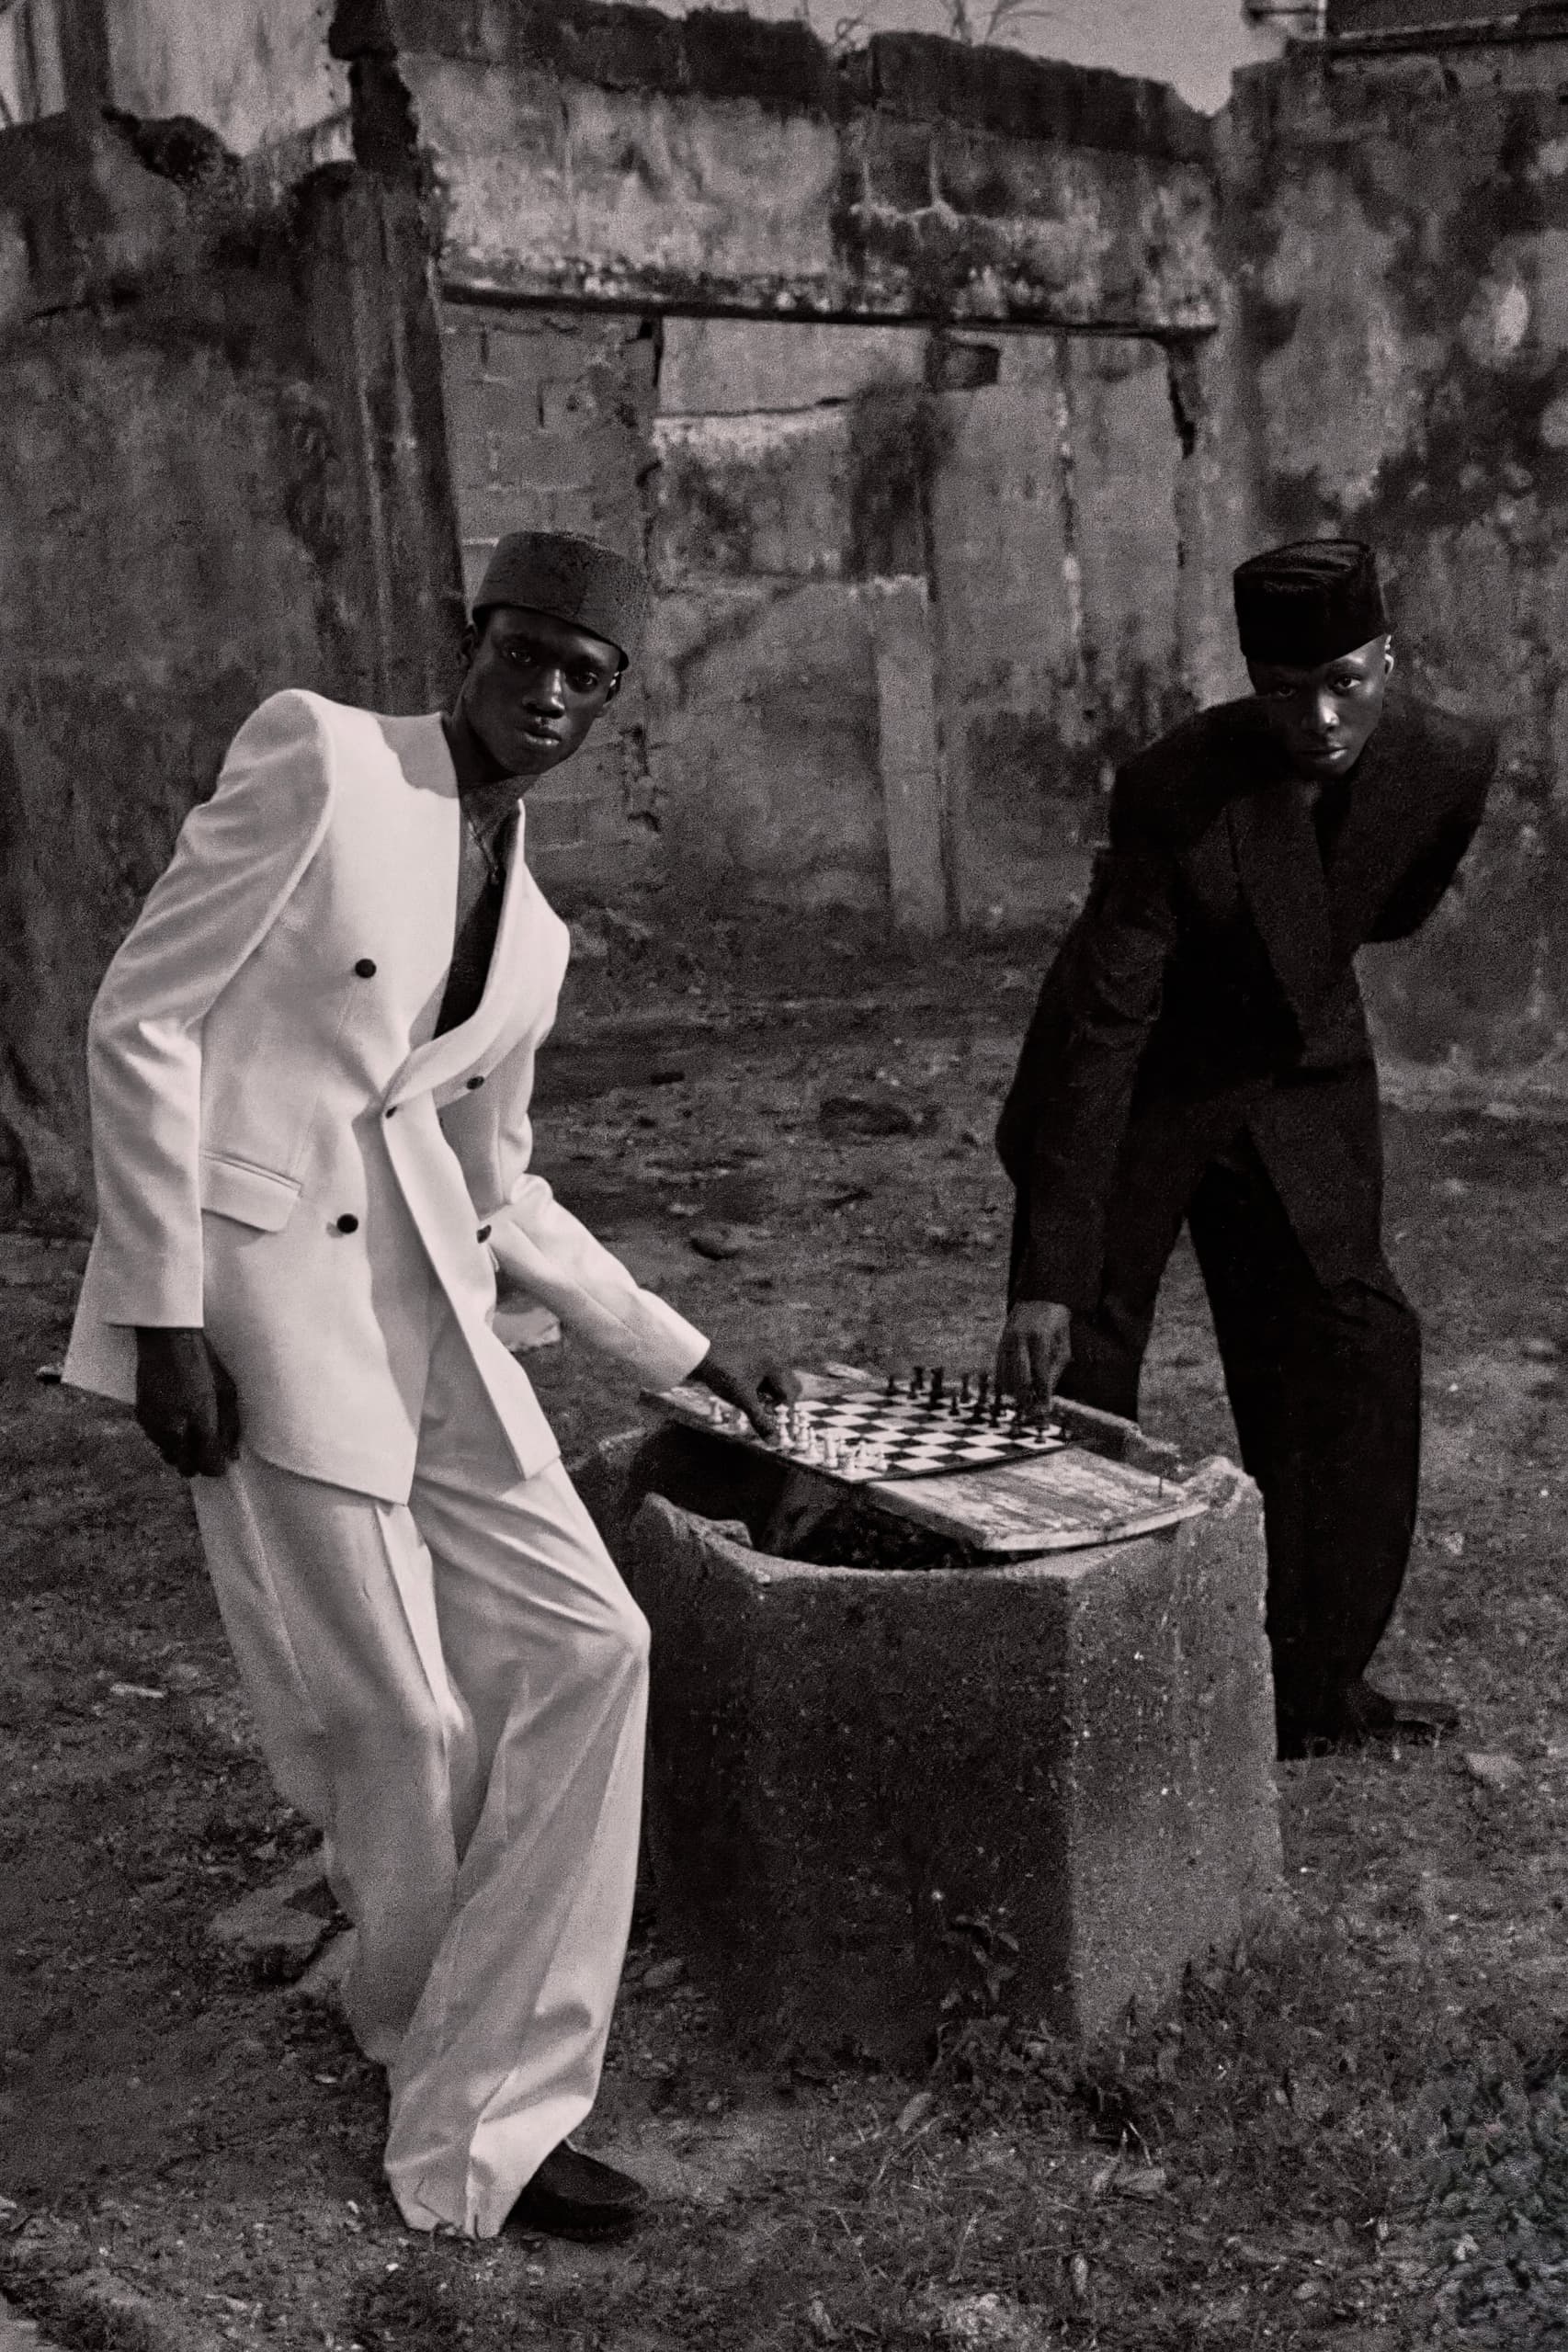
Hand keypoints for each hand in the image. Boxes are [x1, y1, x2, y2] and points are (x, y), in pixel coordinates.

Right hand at [134, 1328, 242, 1478]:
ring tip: (189, 1422)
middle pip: (186, 1469)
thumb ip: (230, 1428)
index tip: (221, 1459)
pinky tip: (174, 1412)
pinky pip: (156, 1440)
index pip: (208, 1467)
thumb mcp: (226, 1392)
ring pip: (169, 1455)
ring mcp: (154, 1425)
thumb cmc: (203, 1362)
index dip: (216, 1466)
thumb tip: (232, 1456)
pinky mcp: (141, 1417)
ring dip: (181, 1448)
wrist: (167, 1339)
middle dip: (198, 1461)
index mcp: (200, 1422)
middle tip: (206, 1443)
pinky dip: (166, 1434)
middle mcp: (173, 1429)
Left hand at [690, 1347, 799, 1435]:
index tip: (774, 1421)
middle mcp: (773, 1358)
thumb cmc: (724, 1377)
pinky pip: (768, 1377)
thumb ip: (760, 1421)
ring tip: (759, 1405)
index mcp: (775, 1365)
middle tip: (768, 1412)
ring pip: (779, 1382)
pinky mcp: (755, 1360)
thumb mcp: (744, 1401)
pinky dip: (765, 1390)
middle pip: (790, 1385)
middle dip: (782, 1402)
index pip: (790, 1393)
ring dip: (773, 1396)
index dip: (784, 1411)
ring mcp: (764, 1357)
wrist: (700, 1358)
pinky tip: (753, 1396)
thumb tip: (774, 1442)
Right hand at [995, 1300, 1072, 1408]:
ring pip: (1007, 1373)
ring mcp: (1008, 1339)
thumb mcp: (1062, 1345)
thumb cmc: (1056, 1325)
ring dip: (1014, 1391)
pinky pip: (999, 1366)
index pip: (1041, 1374)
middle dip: (1026, 1396)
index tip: (1046, 1408)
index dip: (1043, 1394)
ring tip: (1022, 1402)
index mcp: (1040, 1339)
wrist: (1040, 1297)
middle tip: (1030, 1410)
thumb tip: (1046, 1395)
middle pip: (1021, 1376)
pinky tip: (1010, 1390)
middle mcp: (1021, 1339)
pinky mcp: (1001, 1341)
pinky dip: (1004, 1381)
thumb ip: (1055, 1369)